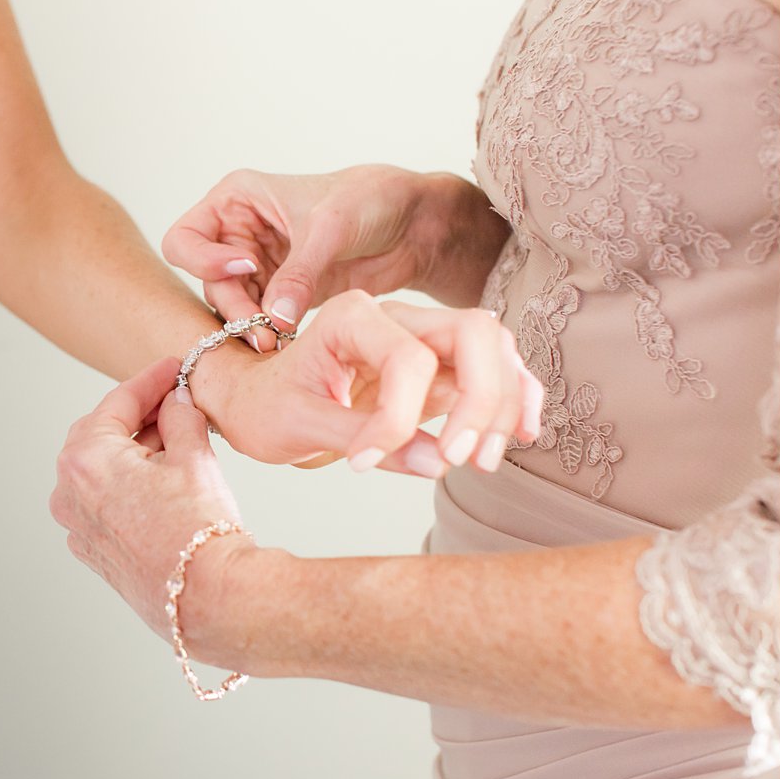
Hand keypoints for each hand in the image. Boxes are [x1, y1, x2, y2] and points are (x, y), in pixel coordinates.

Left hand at [50, 357, 250, 649]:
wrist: (210, 596)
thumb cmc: (198, 527)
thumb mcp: (192, 455)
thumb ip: (179, 416)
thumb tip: (175, 400)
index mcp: (84, 458)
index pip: (117, 402)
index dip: (150, 380)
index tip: (170, 368)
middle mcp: (67, 491)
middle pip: (102, 434)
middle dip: (139, 414)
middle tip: (174, 398)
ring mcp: (76, 524)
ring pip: (102, 469)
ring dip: (135, 450)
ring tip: (177, 437)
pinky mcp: (92, 550)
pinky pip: (104, 502)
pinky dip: (128, 484)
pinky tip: (162, 478)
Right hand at [161, 166, 508, 347]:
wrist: (415, 223)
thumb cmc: (371, 199)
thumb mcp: (331, 228)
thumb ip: (299, 273)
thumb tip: (274, 319)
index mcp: (236, 200)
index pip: (185, 238)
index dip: (203, 260)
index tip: (247, 267)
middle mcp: (239, 234)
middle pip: (207, 282)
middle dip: (233, 307)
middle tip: (263, 331)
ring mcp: (259, 267)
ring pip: (230, 306)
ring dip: (249, 326)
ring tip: (276, 342)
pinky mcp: (282, 294)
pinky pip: (259, 320)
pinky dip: (268, 334)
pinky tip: (287, 345)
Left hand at [194, 291, 541, 472]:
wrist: (258, 404)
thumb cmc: (267, 407)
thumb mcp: (294, 424)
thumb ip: (360, 436)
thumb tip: (440, 461)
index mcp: (351, 316)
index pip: (409, 358)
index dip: (399, 417)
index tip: (362, 462)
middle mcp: (397, 317)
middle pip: (475, 332)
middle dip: (483, 398)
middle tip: (463, 459)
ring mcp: (425, 340)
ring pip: (494, 352)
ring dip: (502, 405)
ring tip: (484, 461)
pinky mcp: (442, 370)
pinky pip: (494, 374)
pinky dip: (513, 400)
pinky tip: (520, 434)